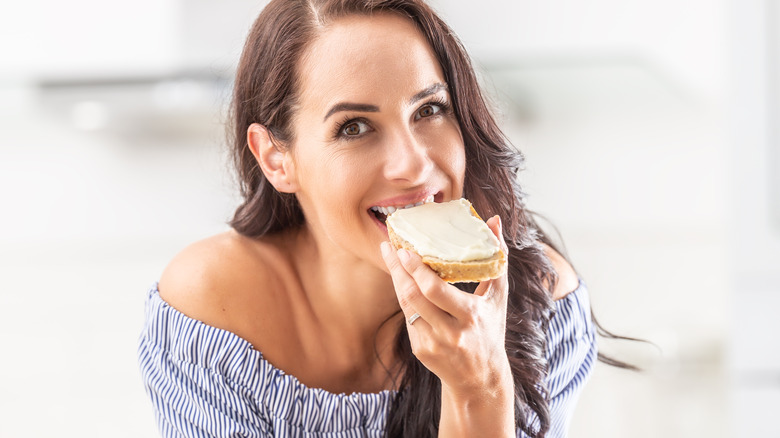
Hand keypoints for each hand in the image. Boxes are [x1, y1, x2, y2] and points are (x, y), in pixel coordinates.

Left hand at [380, 215, 511, 396]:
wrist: (481, 378)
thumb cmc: (491, 328)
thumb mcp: (498, 295)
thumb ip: (497, 257)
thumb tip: (493, 220)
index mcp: (470, 315)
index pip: (435, 290)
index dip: (416, 269)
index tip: (404, 248)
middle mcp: (450, 332)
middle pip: (414, 296)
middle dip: (398, 269)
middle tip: (389, 247)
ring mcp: (433, 343)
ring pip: (406, 306)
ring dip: (396, 280)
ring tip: (390, 257)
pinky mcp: (421, 351)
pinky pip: (408, 318)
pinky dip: (405, 298)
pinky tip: (401, 280)